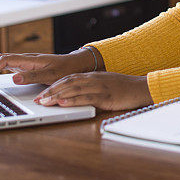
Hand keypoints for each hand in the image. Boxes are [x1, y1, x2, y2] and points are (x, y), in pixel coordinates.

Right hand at [0, 48, 101, 85]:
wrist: (76, 64)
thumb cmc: (66, 69)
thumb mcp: (51, 75)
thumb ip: (33, 77)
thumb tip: (14, 78)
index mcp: (29, 60)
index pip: (4, 60)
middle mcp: (26, 59)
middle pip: (0, 60)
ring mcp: (26, 62)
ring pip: (2, 62)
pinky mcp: (27, 67)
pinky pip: (8, 65)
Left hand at [35, 71, 153, 110]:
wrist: (142, 87)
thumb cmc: (123, 88)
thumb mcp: (104, 83)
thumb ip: (90, 87)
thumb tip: (75, 94)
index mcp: (92, 76)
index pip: (68, 78)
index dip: (53, 86)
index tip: (42, 94)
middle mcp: (93, 79)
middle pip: (67, 82)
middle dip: (50, 91)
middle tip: (37, 100)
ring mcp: (99, 86)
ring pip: (74, 89)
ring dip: (57, 96)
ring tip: (44, 102)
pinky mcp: (106, 95)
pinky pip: (87, 97)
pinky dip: (74, 100)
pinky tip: (64, 103)